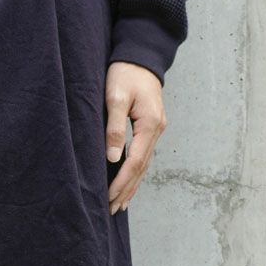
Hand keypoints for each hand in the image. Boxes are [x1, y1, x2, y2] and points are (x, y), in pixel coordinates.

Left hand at [104, 61, 167, 214]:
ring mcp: (156, 130)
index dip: (121, 182)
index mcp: (150, 125)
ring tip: (119, 204)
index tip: (108, 197)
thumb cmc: (126, 73)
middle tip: (112, 209)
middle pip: (141, 168)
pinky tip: (128, 183)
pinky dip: (135, 172)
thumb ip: (115, 127)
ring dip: (132, 185)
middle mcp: (157, 131)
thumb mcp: (116, 98)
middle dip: (127, 190)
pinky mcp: (151, 127)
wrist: (141, 55)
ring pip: (144, 165)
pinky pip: (143, 156)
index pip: (135, 162)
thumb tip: (113, 158)